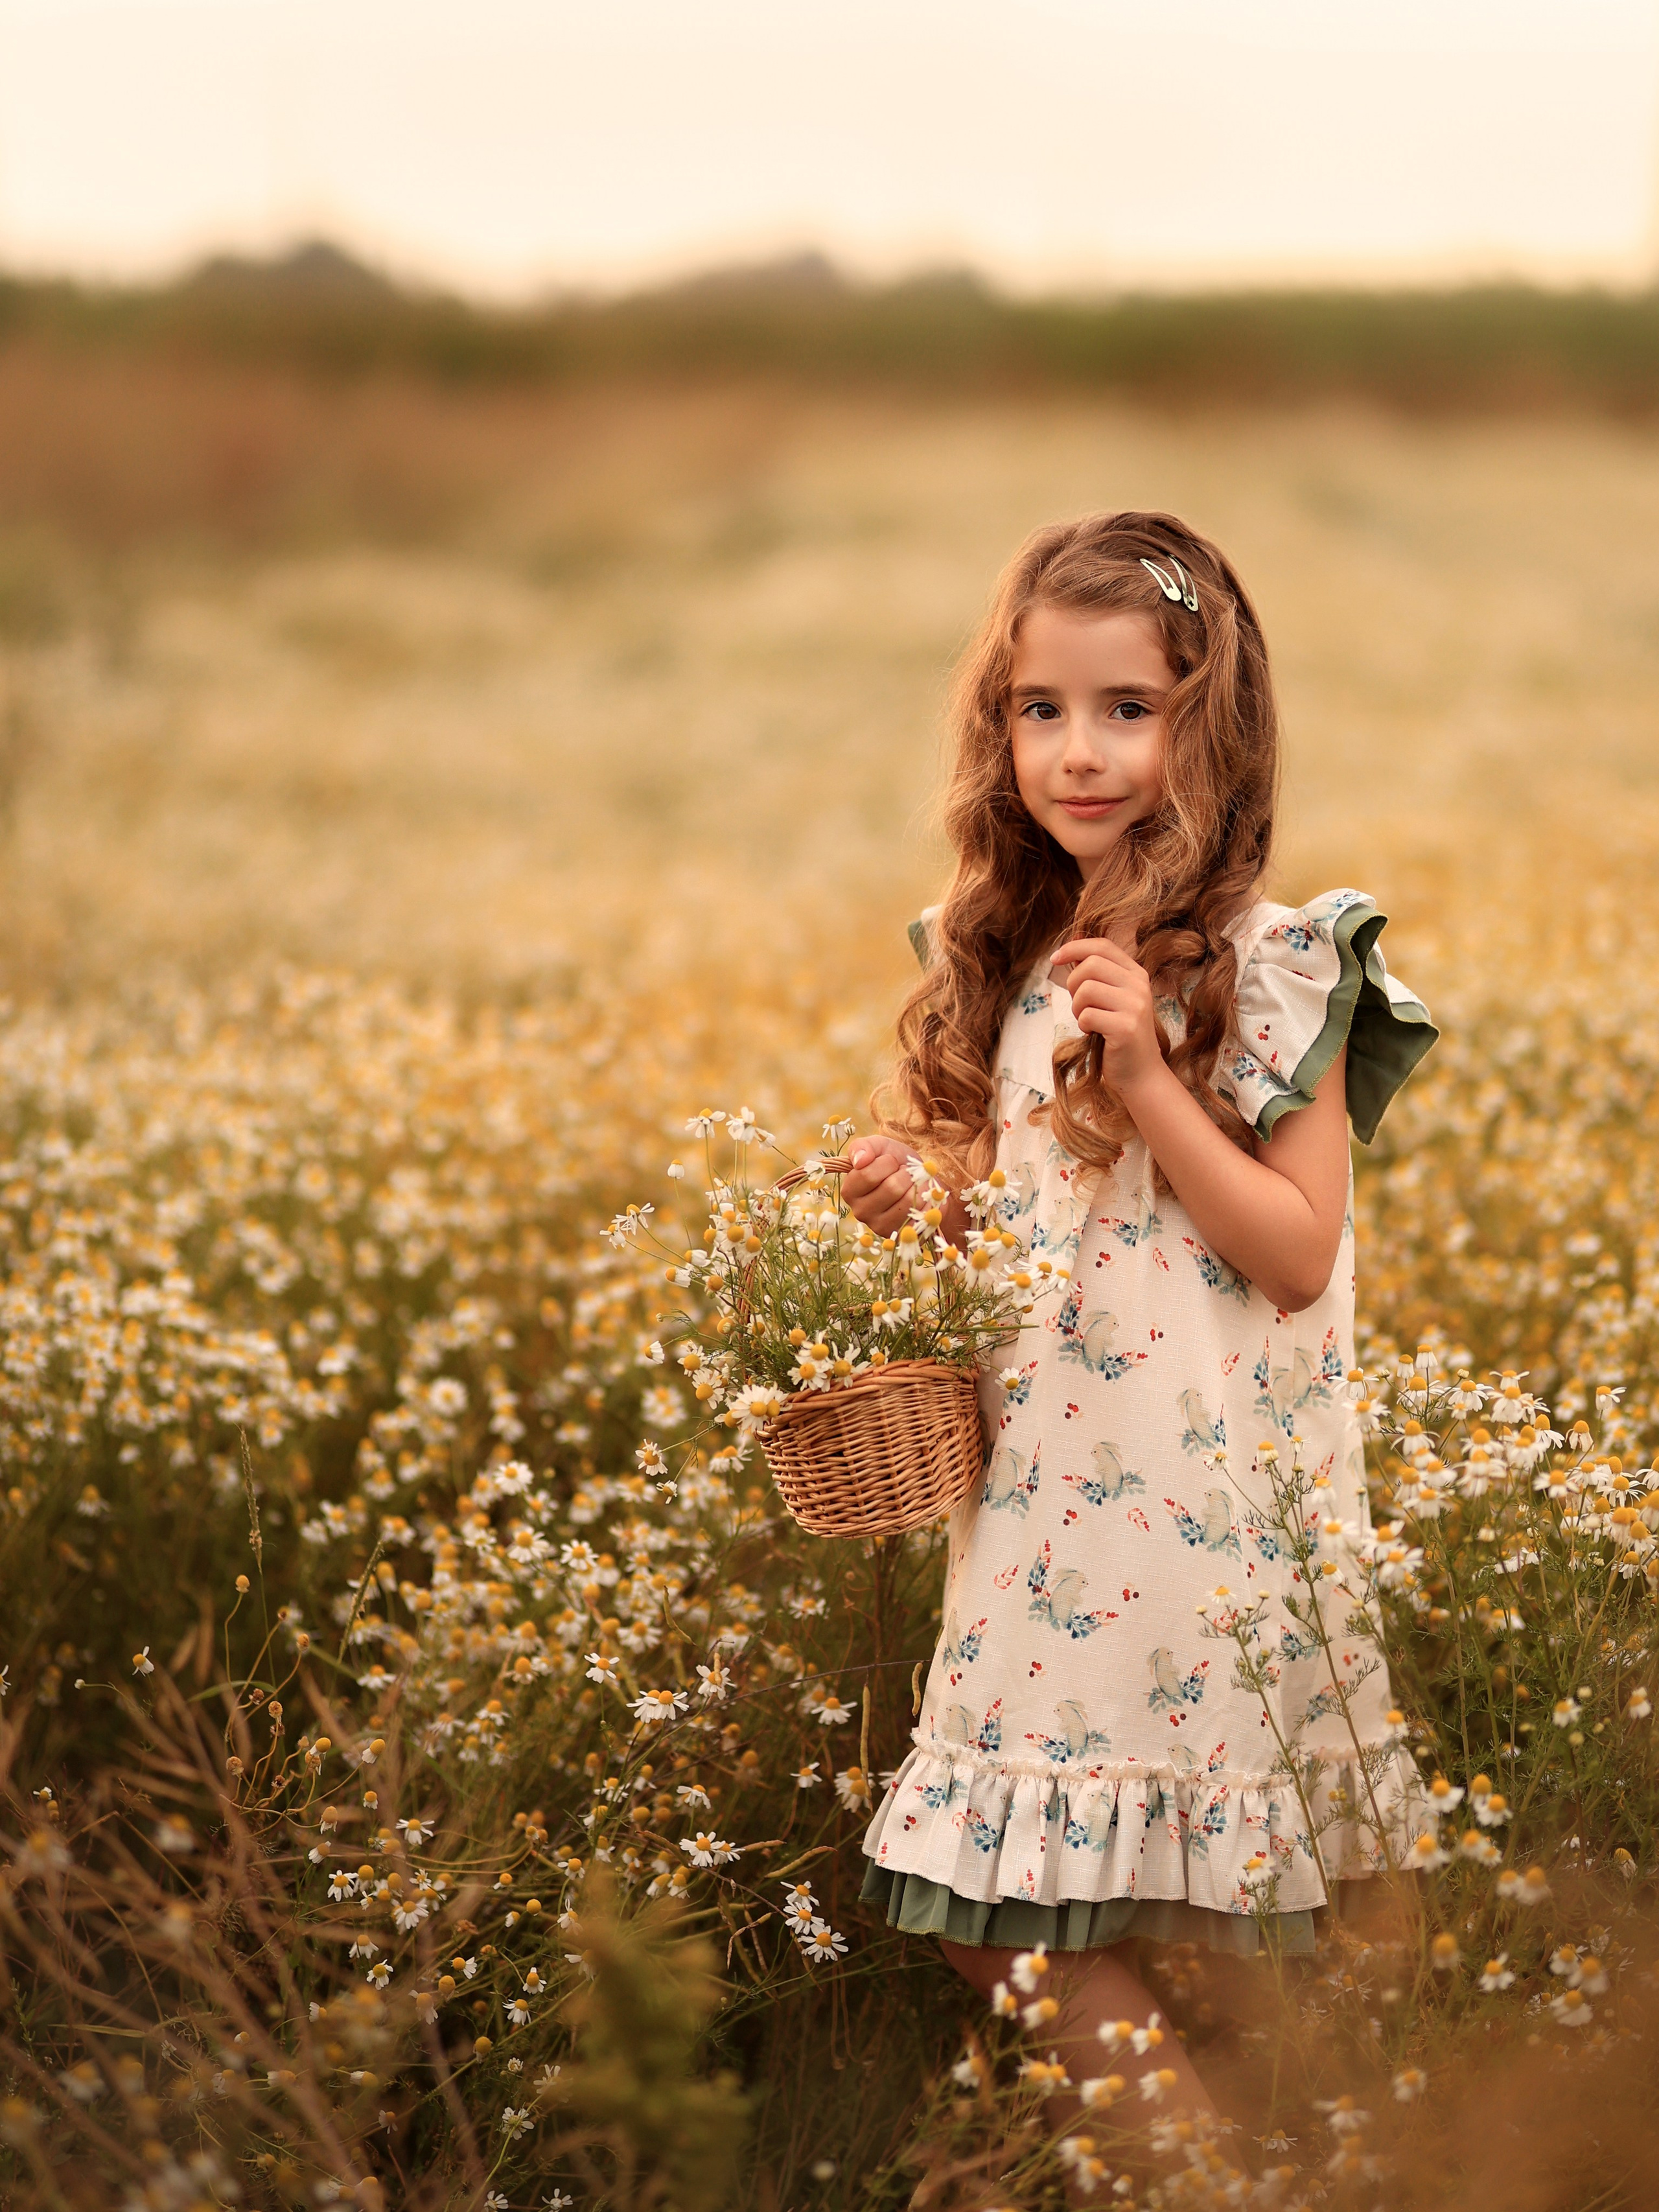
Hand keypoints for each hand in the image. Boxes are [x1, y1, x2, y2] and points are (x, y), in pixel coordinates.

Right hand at [842, 1134, 917, 1236]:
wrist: (921, 1181)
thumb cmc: (896, 1163)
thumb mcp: (879, 1147)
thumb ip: (863, 1147)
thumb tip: (860, 1160)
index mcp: (850, 1190)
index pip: (867, 1175)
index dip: (886, 1162)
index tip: (891, 1161)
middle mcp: (861, 1212)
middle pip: (891, 1188)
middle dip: (905, 1174)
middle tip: (905, 1173)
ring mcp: (880, 1226)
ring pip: (907, 1201)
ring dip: (917, 1186)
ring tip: (913, 1184)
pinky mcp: (901, 1234)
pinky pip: (919, 1215)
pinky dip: (926, 1201)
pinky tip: (921, 1198)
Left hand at [1049, 936, 1164, 1093]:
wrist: (1141, 1074)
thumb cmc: (1119, 1035)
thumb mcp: (1113, 999)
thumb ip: (1098, 975)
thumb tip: (1070, 948)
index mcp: (1136, 974)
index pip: (1102, 946)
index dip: (1074, 947)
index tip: (1055, 958)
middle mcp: (1140, 986)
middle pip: (1091, 964)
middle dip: (1073, 983)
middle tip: (1078, 1004)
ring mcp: (1135, 1006)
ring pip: (1086, 989)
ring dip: (1076, 1007)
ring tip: (1087, 1020)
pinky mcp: (1126, 1028)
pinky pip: (1087, 1015)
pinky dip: (1082, 1025)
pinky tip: (1093, 1033)